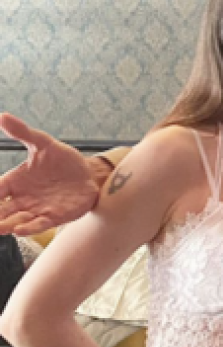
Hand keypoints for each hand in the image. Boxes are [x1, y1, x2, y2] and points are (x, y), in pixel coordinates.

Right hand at [0, 113, 99, 235]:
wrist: (89, 173)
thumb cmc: (62, 160)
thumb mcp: (44, 144)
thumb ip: (24, 133)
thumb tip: (3, 116)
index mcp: (15, 182)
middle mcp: (22, 198)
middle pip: (2, 210)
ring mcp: (37, 209)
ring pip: (17, 220)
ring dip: (7, 225)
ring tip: (0, 228)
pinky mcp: (55, 217)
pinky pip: (39, 224)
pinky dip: (29, 228)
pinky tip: (20, 230)